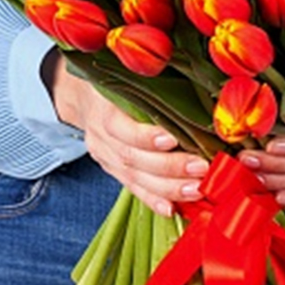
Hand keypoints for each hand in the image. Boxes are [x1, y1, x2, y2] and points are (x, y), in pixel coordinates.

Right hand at [42, 49, 206, 215]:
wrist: (83, 97)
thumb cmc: (114, 82)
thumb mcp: (124, 74)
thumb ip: (150, 82)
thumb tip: (194, 85)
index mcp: (104, 109)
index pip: (122, 128)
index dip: (146, 137)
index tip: (173, 139)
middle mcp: (102, 137)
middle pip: (133, 158)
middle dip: (170, 167)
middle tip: (201, 168)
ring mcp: (106, 157)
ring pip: (135, 178)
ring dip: (168, 188)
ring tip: (197, 190)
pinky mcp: (113, 171)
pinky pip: (133, 189)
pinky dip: (153, 201)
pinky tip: (171, 210)